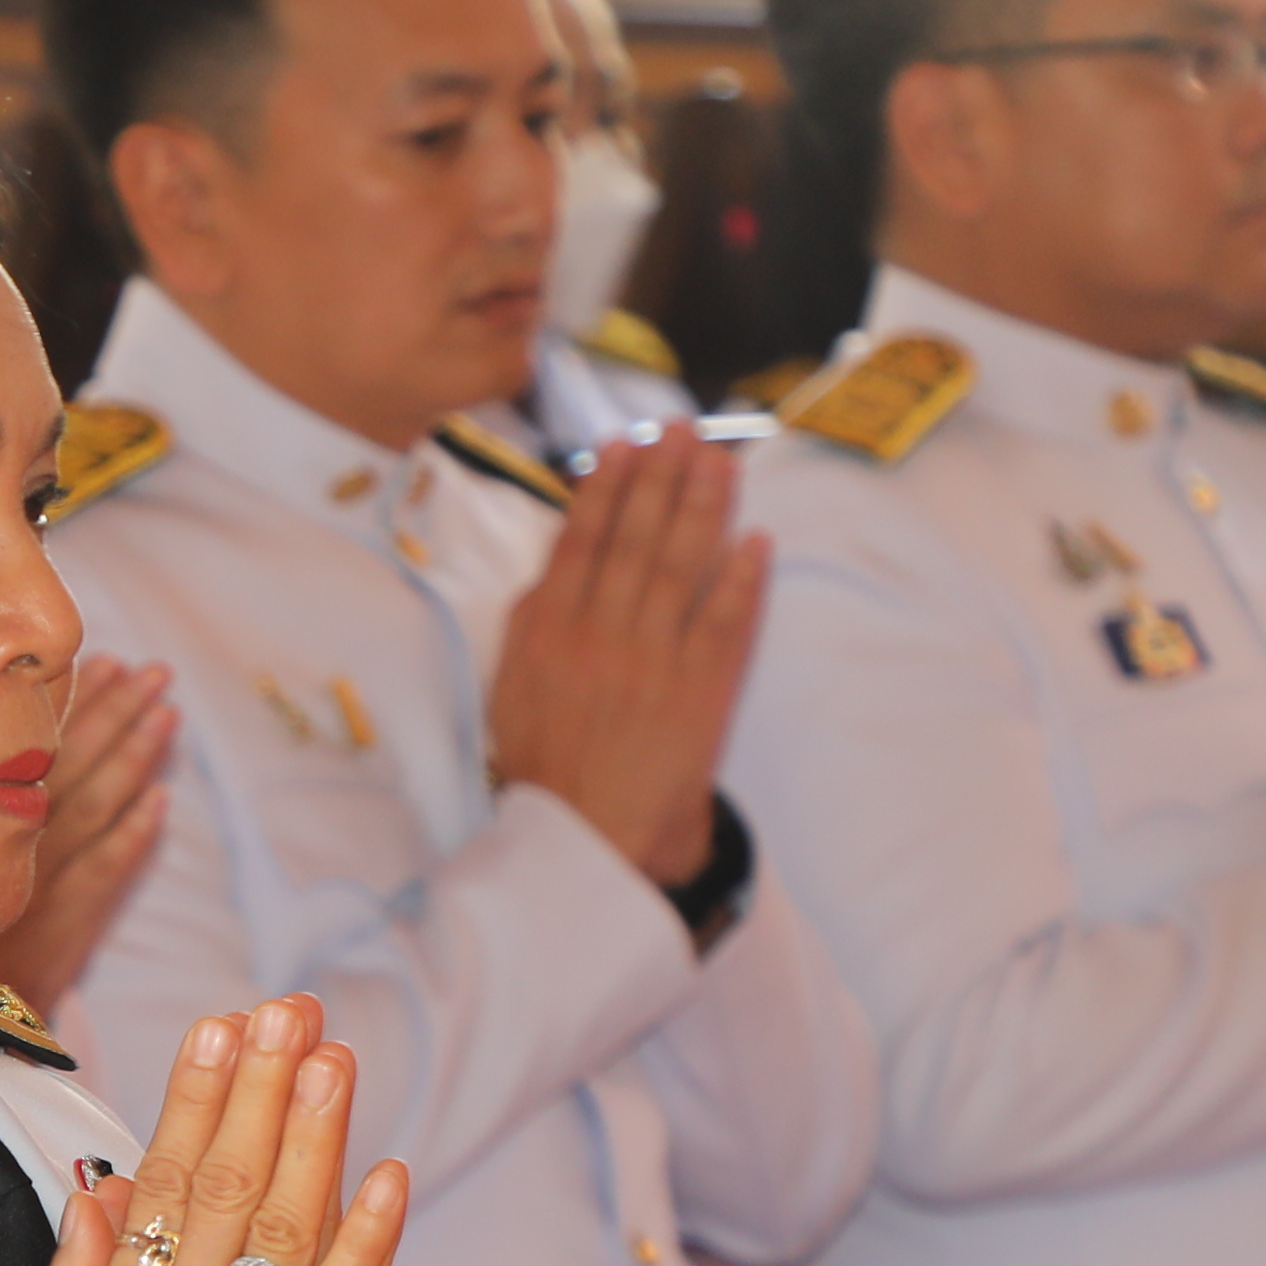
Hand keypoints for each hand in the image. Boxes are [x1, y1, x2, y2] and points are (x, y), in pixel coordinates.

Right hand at [0, 658, 175, 1031]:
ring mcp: (40, 878)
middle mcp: (8, 837)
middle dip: (116, 710)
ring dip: (135, 754)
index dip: (73, 699)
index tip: (105, 659)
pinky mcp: (65, 923)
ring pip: (98, 803)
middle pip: (73, 760)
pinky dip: (136, 833)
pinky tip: (161, 800)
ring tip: (169, 713)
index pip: (33, 742)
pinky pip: (108, 868)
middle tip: (154, 670)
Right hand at [17, 991, 412, 1265]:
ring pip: (287, 1236)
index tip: (218, 1030)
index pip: (163, 1190)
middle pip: (229, 1192)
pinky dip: (368, 1243)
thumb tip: (103, 1187)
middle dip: (261, 1093)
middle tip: (286, 1012)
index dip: (194, 1103)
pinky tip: (385, 1177)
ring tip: (333, 1060)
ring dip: (316, 1141)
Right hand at [478, 430, 765, 881]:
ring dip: (705, 507)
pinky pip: (727, 623)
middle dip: (665, 476)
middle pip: (640, 537)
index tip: (629, 443)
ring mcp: (655, 661)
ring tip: (722, 462)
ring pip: (684, 566)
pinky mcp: (700, 692)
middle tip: (685, 429)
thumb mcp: (511, 686)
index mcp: (551, 629)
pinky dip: (742, 579)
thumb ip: (532, 620)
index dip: (610, 485)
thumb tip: (557, 564)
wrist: (584, 837)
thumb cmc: (545, 764)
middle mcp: (603, 635)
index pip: (585, 537)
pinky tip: (753, 540)